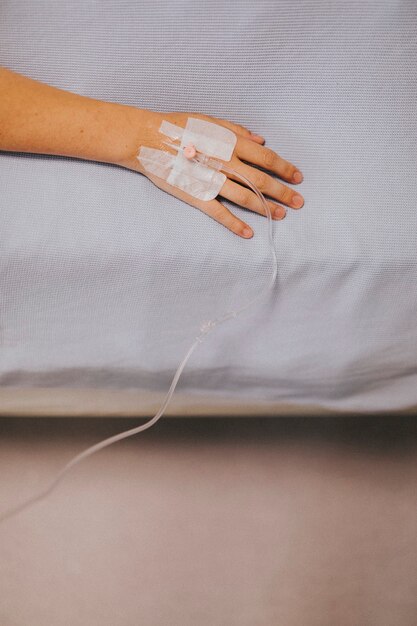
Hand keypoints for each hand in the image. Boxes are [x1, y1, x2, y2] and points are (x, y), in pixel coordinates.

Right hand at [115, 109, 303, 238]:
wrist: (147, 139)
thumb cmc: (179, 126)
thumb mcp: (211, 120)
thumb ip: (237, 131)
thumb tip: (262, 141)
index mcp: (231, 143)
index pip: (267, 158)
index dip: (285, 169)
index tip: (298, 178)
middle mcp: (226, 162)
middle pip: (262, 180)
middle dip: (283, 192)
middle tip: (299, 202)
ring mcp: (211, 180)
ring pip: (245, 197)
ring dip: (266, 208)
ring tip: (281, 215)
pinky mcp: (197, 196)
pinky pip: (219, 213)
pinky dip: (235, 224)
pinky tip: (249, 233)